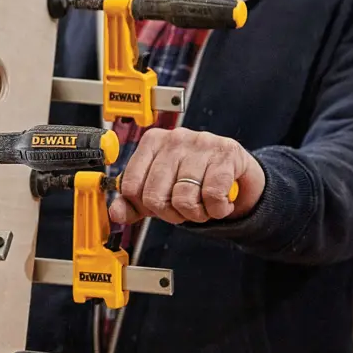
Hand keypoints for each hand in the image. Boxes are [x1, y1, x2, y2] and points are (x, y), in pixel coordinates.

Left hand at [108, 128, 264, 224]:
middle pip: (155, 197)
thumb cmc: (195, 177)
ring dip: (197, 214)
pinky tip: (221, 202)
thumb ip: (134, 203)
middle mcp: (174, 138)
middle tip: (185, 210)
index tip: (161, 206)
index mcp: (152, 142)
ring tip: (204, 205)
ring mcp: (201, 143)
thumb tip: (116, 213)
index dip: (146, 207)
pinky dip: (217, 209)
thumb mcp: (160, 189)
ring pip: (184, 199)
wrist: (236, 173)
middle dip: (172, 214)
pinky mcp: (226, 153)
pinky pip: (212, 196)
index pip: (131, 187)